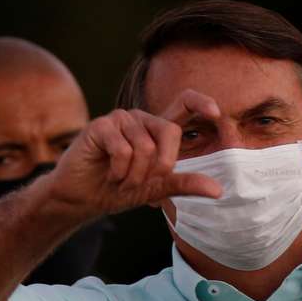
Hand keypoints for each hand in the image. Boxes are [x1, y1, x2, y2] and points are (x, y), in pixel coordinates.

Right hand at [46, 90, 222, 218]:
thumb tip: (218, 191)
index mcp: (157, 131)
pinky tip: (109, 175)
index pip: (183, 104)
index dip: (200, 103)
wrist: (83, 198)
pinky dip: (119, 172)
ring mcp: (121, 120)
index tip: (216, 113)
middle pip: (170, 133)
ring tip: (121, 180)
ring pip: (145, 147)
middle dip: (160, 167)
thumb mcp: (157, 189)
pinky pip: (123, 150)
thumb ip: (185, 184)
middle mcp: (142, 120)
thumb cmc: (120, 189)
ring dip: (134, 176)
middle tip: (141, 183)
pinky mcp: (101, 125)